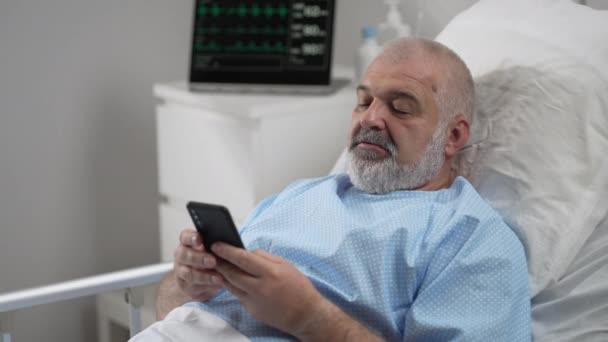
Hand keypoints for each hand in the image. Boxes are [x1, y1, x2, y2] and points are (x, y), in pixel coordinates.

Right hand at [172, 229, 222, 300]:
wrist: (206, 278)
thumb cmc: (212, 257)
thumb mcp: (214, 249)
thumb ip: (216, 245)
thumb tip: (227, 244)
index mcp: (187, 241)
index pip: (185, 237)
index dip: (191, 238)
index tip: (200, 239)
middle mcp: (181, 255)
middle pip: (184, 255)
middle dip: (199, 258)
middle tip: (213, 261)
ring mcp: (181, 271)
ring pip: (188, 273)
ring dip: (204, 276)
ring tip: (218, 278)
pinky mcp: (185, 285)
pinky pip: (193, 286)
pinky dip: (206, 286)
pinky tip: (217, 284)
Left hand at [211, 243, 325, 337]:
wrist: (305, 314)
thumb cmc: (298, 286)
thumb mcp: (285, 265)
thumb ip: (265, 257)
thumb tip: (247, 252)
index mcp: (270, 273)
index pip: (243, 259)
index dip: (227, 251)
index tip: (216, 245)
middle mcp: (260, 288)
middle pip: (232, 273)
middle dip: (219, 262)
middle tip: (210, 254)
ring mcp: (254, 301)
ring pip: (231, 285)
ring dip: (222, 275)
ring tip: (217, 265)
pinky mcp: (252, 311)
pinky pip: (238, 295)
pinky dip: (234, 286)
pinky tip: (232, 279)